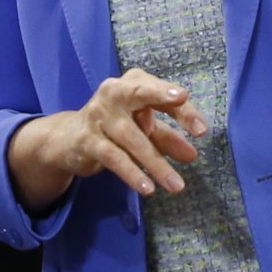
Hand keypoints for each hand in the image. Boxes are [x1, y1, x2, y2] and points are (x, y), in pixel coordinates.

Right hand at [21, 68, 210, 196]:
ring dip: (156, 163)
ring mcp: (98, 115)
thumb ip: (167, 139)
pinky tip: (147, 188)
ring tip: (176, 185)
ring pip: (132, 137)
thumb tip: (192, 155)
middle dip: (162, 95)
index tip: (202, 130)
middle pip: (140, 92)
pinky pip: (114, 157)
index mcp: (132, 83)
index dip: (183, 110)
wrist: (69, 139)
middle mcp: (113, 93)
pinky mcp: (88, 139)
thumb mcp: (143, 130)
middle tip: (183, 99)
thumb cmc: (114, 127)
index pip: (161, 93)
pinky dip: (132, 172)